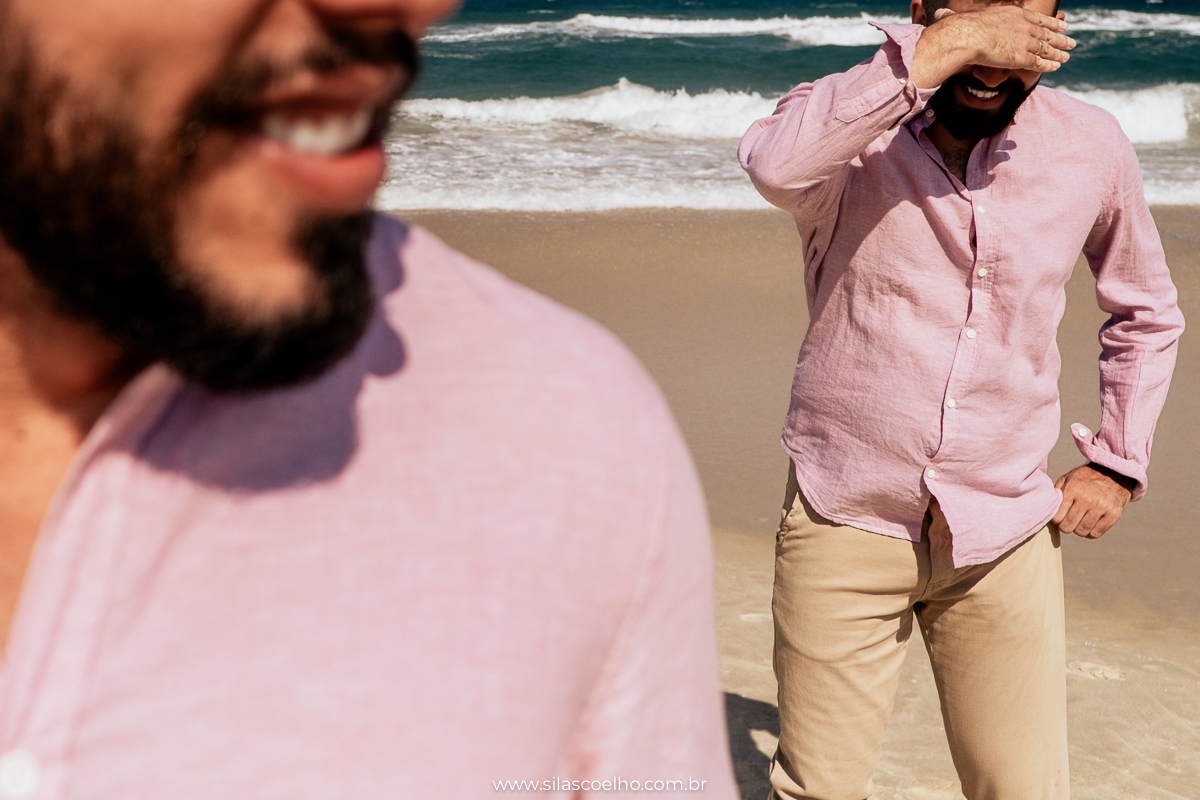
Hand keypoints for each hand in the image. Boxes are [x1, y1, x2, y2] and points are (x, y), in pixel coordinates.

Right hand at [910, 6, 1075, 88]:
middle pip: (1047, 32)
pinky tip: (1057, 65)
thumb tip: (937, 15)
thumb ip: (957, 18)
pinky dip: (1050, 64)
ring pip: (1047, 47)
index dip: (1051, 23)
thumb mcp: (963, 18)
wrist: (965, 36)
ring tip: (1068, 55)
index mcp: (1014, 14)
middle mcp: (1024, 25)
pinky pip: (1040, 61)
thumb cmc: (960, 28)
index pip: (1038, 18)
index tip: (1061, 24)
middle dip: (1061, 37)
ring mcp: (1024, 41)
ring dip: (1059, 52)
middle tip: (1071, 40)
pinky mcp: (1022, 57)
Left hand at [1052, 464, 1133, 538]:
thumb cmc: (1086, 478)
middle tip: (1068, 521)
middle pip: (1068, 526)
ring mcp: (1101, 507)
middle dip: (1065, 526)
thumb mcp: (1068, 478)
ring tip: (1079, 522)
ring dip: (1078, 530)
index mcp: (1072, 489)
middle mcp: (1087, 498)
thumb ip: (1057, 492)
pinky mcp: (1114, 514)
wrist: (1115, 472)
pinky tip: (1089, 525)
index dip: (1056, 520)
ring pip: (1082, 531)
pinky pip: (1096, 534)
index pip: (1057, 517)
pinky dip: (1090, 533)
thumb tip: (1048, 508)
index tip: (1059, 517)